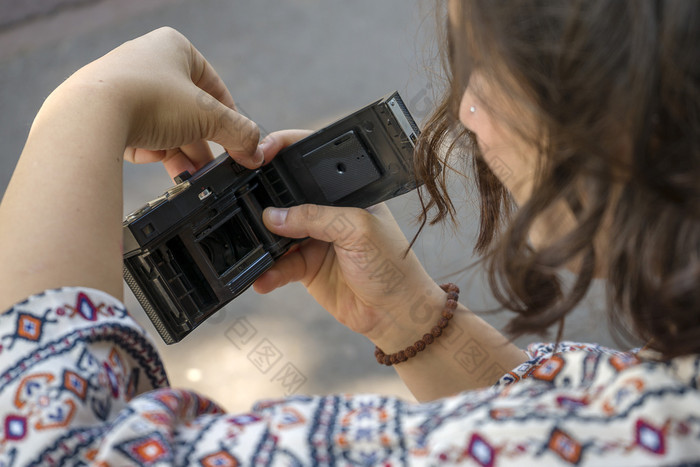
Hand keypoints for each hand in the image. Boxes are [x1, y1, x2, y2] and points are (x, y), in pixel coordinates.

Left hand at [0, 28, 262, 307]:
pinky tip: (162, 165)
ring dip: (183, 153)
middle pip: (189, 112)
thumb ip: (239, 133)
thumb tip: (256, 152)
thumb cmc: (149, 100)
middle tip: (217, 169)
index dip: (229, 117)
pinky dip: (155, 152)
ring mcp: (123, 88)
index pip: (214, 86)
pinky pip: (141, 135)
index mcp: (174, 48)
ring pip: (166, 127)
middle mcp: (147, 62)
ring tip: (192, 177)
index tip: (239, 143)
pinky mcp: (105, 114)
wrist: (89, 117)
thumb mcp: (208, 117)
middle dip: (204, 144)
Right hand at [253, 131, 445, 346]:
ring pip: (278, 235)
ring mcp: (314, 240)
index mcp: (345, 193)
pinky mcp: (306, 268)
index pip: (309, 165)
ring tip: (257, 249)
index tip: (260, 155)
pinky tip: (264, 278)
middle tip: (247, 207)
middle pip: (286, 199)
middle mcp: (327, 213)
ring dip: (265, 243)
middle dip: (265, 202)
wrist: (395, 313)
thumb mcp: (358, 230)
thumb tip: (274, 216)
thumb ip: (316, 217)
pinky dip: (269, 272)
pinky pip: (280, 266)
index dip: (284, 154)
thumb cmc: (392, 264)